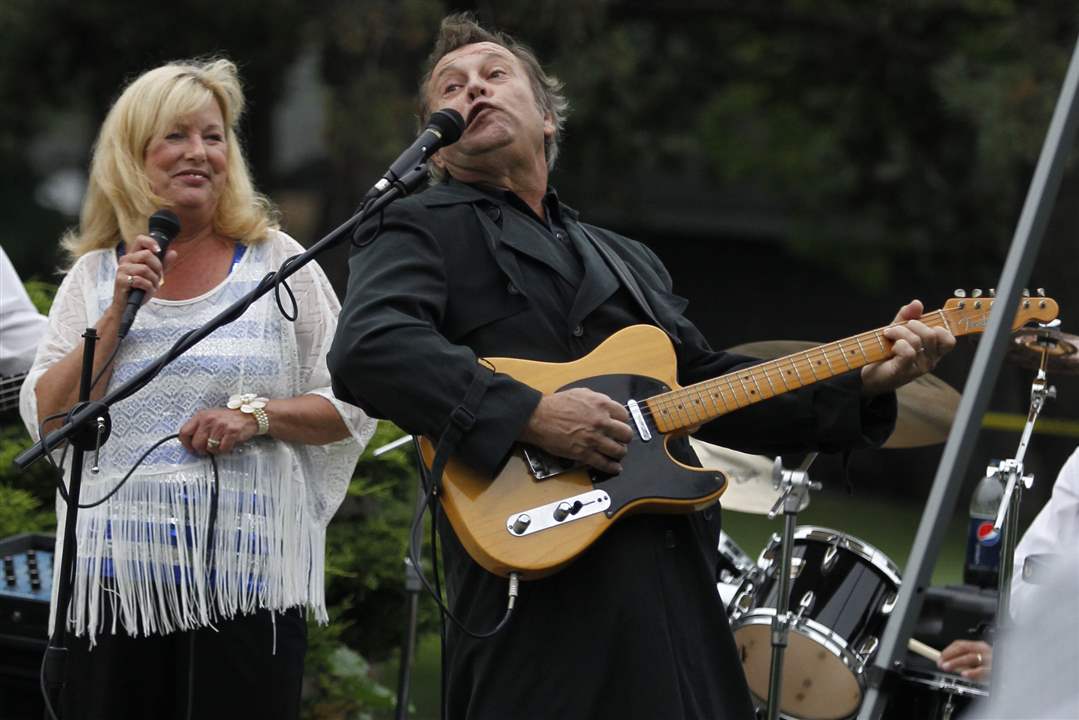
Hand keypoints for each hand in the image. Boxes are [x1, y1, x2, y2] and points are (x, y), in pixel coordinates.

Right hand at [110, 234, 177, 310]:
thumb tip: (173, 252)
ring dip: (154, 280)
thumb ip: (163, 264)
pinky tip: (147, 291)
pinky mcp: (121, 280)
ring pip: (145, 269)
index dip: (151, 242)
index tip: (159, 251)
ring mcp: (121, 270)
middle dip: (158, 267)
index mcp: (133, 256)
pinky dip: (149, 287)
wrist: (127, 306)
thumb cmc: (140, 289)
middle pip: (147, 255)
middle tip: (158, 278)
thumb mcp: (154, 275)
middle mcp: (125, 260)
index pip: (140, 240)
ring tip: (152, 286)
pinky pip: (141, 280)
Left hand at [179, 407, 258, 454]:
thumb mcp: (210, 417)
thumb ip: (199, 427)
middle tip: (207, 449)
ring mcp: (220, 425)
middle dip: (201, 450)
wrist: (249, 416)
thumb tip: (190, 442)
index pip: (184, 432)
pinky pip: (222, 449)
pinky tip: (227, 444)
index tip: (191, 448)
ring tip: (219, 444)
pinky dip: (224, 450)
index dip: (186, 444)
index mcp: (201, 415)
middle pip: (196, 443)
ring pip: (209, 448)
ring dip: (214, 450)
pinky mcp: (231, 432)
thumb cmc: (229, 418)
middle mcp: (209, 419)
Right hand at [519, 388, 633, 473]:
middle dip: (625, 438)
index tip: (621, 426)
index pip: (624, 415)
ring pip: (618, 450)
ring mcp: (594, 438)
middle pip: (626, 434)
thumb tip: (607, 406)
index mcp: (601, 405)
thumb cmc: (555, 405)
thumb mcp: (581, 393)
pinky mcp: (584, 453)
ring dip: (620, 453)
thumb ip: (597, 400)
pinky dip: (612, 467)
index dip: (623, 422)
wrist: (538, 417)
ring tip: (618, 454)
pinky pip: (604, 463)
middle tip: (622, 440)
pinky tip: (615, 468)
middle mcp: (601, 421)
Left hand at [861, 299, 955, 395]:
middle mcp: (930, 361)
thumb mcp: (898, 330)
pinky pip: (908, 351)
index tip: (919, 323)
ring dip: (899, 331)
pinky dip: (897, 343)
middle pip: (931, 335)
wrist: (868, 374)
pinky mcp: (905, 371)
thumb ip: (908, 317)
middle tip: (898, 328)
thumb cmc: (886, 352)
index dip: (939, 328)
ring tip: (888, 334)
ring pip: (917, 340)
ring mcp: (918, 368)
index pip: (949, 340)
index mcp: (933, 351)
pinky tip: (889, 346)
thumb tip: (917, 303)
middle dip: (913, 324)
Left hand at [938, 639, 991, 681]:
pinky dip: (972, 672)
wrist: (1016, 673)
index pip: (960, 644)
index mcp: (980, 646)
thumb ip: (966, 662)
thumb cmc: (995, 668)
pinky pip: (983, 670)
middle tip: (941, 663)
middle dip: (950, 656)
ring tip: (948, 667)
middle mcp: (985, 651)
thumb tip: (947, 663)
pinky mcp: (996, 670)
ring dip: (956, 662)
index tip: (940, 657)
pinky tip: (965, 674)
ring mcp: (990, 660)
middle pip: (964, 649)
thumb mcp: (979, 662)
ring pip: (971, 657)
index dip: (948, 650)